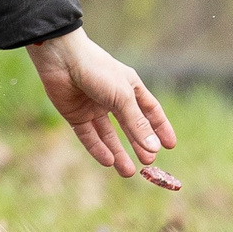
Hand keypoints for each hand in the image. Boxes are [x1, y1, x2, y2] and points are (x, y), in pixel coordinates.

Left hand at [26, 28, 175, 175]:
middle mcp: (112, 98)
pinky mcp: (75, 115)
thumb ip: (137, 124)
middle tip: (149, 162)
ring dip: (118, 153)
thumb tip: (154, 148)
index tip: (170, 145)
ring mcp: (93, 107)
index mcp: (129, 86)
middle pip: (129, 126)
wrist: (62, 59)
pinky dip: (99, 149)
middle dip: (139, 144)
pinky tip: (109, 161)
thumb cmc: (98, 71)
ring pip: (109, 136)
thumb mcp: (122, 98)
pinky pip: (89, 136)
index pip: (150, 110)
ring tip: (128, 172)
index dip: (159, 127)